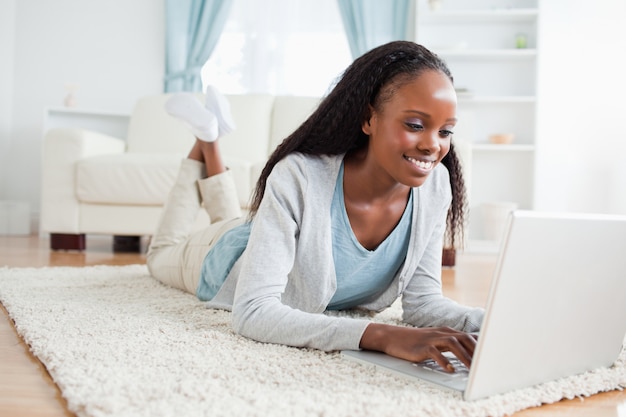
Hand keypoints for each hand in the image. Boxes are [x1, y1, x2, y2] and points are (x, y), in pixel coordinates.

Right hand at [359, 323, 476, 371]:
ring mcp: (432, 339)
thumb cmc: (416, 341)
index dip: (482, 346)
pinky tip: (449, 369)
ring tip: (472, 369)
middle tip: (486, 364)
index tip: (491, 357)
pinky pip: (435, 353)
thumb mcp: (436, 340)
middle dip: (477, 351)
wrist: (394, 337)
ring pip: (453, 344)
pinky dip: (444, 361)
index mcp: (447, 332)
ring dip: (465, 357)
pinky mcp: (422, 347)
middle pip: (465, 338)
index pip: (469, 336)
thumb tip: (469, 355)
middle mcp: (442, 333)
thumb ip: (451, 345)